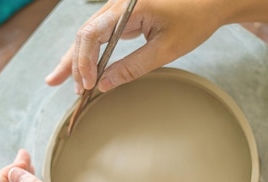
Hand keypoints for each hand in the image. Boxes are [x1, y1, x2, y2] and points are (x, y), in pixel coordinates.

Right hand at [45, 0, 224, 93]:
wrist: (210, 2)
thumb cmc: (193, 20)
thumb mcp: (165, 49)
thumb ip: (133, 67)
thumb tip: (104, 85)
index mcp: (128, 7)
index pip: (92, 33)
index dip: (85, 61)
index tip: (88, 84)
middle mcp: (117, 5)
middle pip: (84, 34)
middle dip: (73, 63)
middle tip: (65, 87)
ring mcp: (118, 10)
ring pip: (88, 35)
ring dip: (76, 59)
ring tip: (58, 79)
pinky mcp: (123, 18)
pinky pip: (99, 36)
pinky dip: (89, 53)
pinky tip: (78, 68)